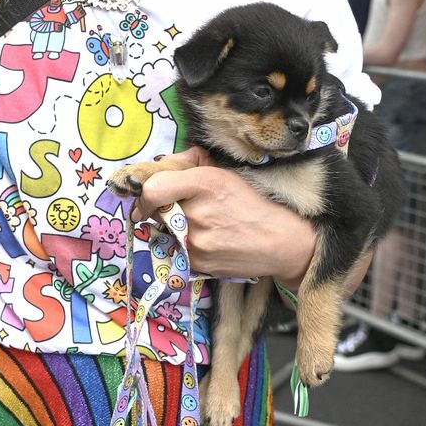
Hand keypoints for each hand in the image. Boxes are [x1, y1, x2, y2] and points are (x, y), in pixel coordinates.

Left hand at [129, 147, 315, 284]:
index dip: (145, 195)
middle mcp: (198, 212)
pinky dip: (182, 245)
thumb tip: (159, 163)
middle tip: (175, 209)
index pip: (154, 189)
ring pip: (164, 232)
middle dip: (158, 210)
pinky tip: (205, 241)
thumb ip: (188, 161)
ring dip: (171, 228)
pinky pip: (175, 250)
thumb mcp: (223, 170)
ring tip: (198, 225)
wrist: (280, 240)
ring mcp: (197, 242)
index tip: (146, 199)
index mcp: (204, 182)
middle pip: (156, 211)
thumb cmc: (251, 200)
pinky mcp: (199, 264)